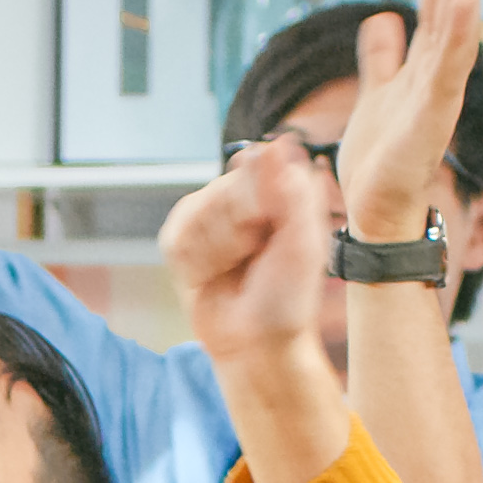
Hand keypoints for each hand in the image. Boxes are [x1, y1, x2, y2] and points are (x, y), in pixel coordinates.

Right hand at [160, 135, 333, 361]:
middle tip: (256, 255)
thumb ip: (292, 190)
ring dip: (220, 250)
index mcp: (278, 187)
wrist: (257, 341)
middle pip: (225, 188)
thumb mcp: (304, 241)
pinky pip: (178, 238)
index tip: (272, 230)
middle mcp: (241, 193)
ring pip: (199, 212)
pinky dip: (198, 263)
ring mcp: (207, 213)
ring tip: (235, 270)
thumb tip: (277, 141)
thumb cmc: (288, 295)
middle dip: (242, 228)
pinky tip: (212, 276)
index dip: (261, 201)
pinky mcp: (180, 239)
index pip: (256, 163)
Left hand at [332, 0, 482, 242]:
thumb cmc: (381, 158)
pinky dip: (460, 33)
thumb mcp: (376, 92)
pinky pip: (450, 67)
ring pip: (457, 25)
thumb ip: (382, 57)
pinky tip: (466, 1)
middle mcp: (440, 67)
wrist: (376, 210)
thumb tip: (384, 20)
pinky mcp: (433, 114)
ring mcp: (440, 89)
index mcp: (425, 58)